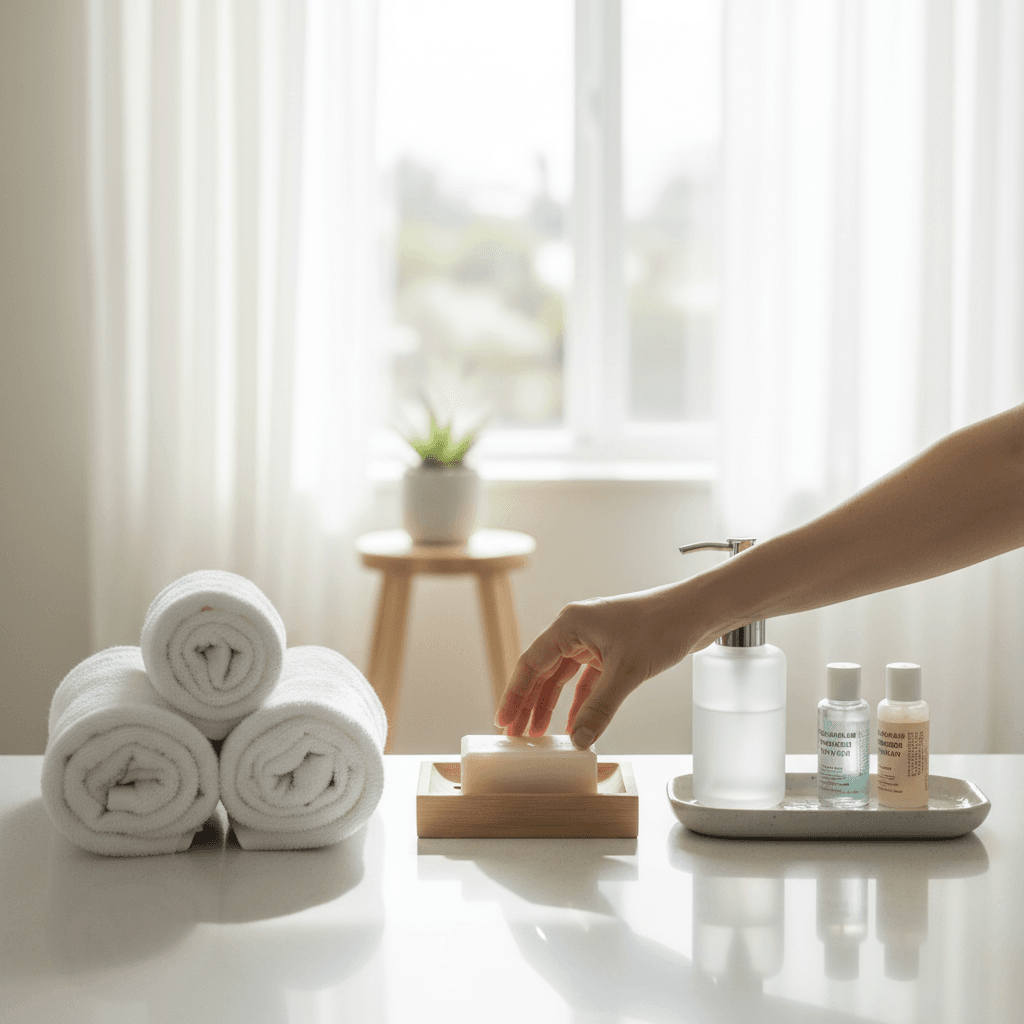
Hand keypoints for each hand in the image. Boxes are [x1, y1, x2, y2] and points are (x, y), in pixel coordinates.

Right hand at [494, 585, 705, 748]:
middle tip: (515, 734)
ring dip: (551, 705)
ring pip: (563, 678)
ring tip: (538, 734)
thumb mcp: (626, 672)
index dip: (514, 694)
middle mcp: (577, 629)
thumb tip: (578, 740)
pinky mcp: (611, 651)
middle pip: (543, 672)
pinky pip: (586, 682)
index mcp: (570, 624)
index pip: (531, 663)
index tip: (503, 720)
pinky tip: (574, 725)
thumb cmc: (661, 626)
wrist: (696, 612)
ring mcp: (594, 640)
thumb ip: (599, 708)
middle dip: (529, 704)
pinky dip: (579, 703)